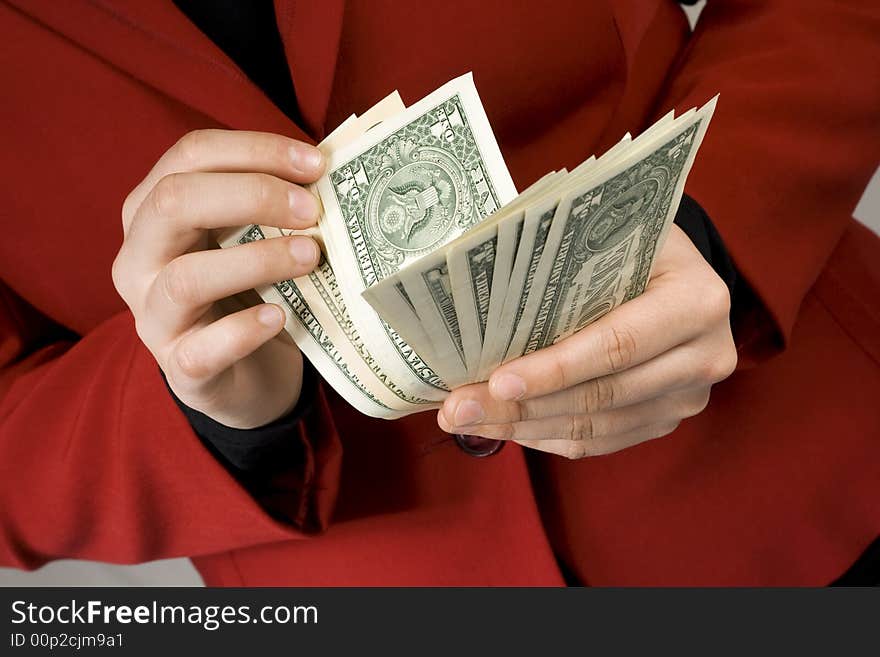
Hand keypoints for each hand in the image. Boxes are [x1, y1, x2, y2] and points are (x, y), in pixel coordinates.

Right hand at [112, 129, 324, 428]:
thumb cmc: (249, 292)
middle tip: (312, 210)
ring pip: (186, 278)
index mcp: (152, 211)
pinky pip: (204, 349)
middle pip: (174, 202)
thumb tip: (325, 171)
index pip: (190, 156)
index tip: (316, 163)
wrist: (245, 376)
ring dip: (257, 261)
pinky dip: (245, 330)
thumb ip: (270, 204)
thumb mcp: (249, 238)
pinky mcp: (180, 368)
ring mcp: (152, 317)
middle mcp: (138, 259)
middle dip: (252, 195)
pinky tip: (280, 317)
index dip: (254, 150)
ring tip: (311, 257)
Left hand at [438, 225, 736, 458]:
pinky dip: (547, 435)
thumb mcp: (612, 233)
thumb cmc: (633, 242)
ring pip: (596, 426)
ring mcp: (687, 396)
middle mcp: (705, 355)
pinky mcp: (665, 419)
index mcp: (697, 300)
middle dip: (521, 406)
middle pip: (602, 394)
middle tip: (456, 409)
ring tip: (465, 419)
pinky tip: (503, 427)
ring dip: (523, 426)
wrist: (675, 268)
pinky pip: (601, 441)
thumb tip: (476, 295)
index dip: (556, 368)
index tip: (496, 381)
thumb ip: (563, 264)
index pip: (618, 344)